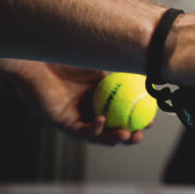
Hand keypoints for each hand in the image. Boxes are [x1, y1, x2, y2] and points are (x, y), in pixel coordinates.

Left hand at [0, 59, 145, 144]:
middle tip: (140, 135)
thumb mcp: (105, 62)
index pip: (122, 113)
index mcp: (100, 95)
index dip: (137, 119)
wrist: (41, 56)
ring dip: (113, 138)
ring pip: (96, 135)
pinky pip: (78, 131)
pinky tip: (102, 121)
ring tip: (127, 135)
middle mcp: (88, 108)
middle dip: (128, 136)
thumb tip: (153, 69)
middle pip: (111, 128)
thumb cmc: (71, 55)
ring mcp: (74, 116)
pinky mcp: (59, 121)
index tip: (151, 120)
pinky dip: (92, 130)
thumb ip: (125, 69)